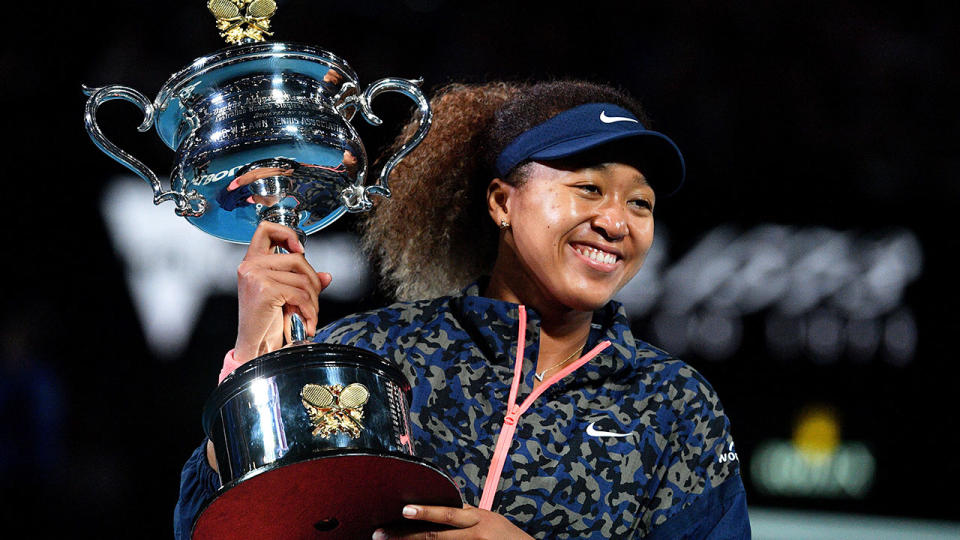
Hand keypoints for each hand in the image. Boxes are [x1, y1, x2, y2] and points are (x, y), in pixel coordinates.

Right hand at [234, 221, 331, 362]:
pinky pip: (300, 294)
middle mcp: (250, 265)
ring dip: (313, 301)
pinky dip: (310, 311)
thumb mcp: (286, 295)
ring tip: (308, 316)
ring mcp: (255, 276)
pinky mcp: (264, 289)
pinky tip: (306, 322)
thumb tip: (327, 276)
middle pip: (297, 259)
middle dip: (313, 282)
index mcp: (252, 261)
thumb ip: (303, 281)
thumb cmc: (266, 321)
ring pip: (302, 278)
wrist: (255, 346)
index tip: (300, 250)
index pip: (266, 229)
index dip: (287, 233)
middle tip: (312, 302)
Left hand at [373, 504, 533, 539]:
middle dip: (407, 535)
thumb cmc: (508, 538)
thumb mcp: (490, 520)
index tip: (403, 510)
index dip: (425, 512)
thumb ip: (468, 516)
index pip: (446, 514)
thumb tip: (445, 506)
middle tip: (381, 534)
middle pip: (436, 536)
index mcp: (478, 518)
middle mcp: (476, 533)